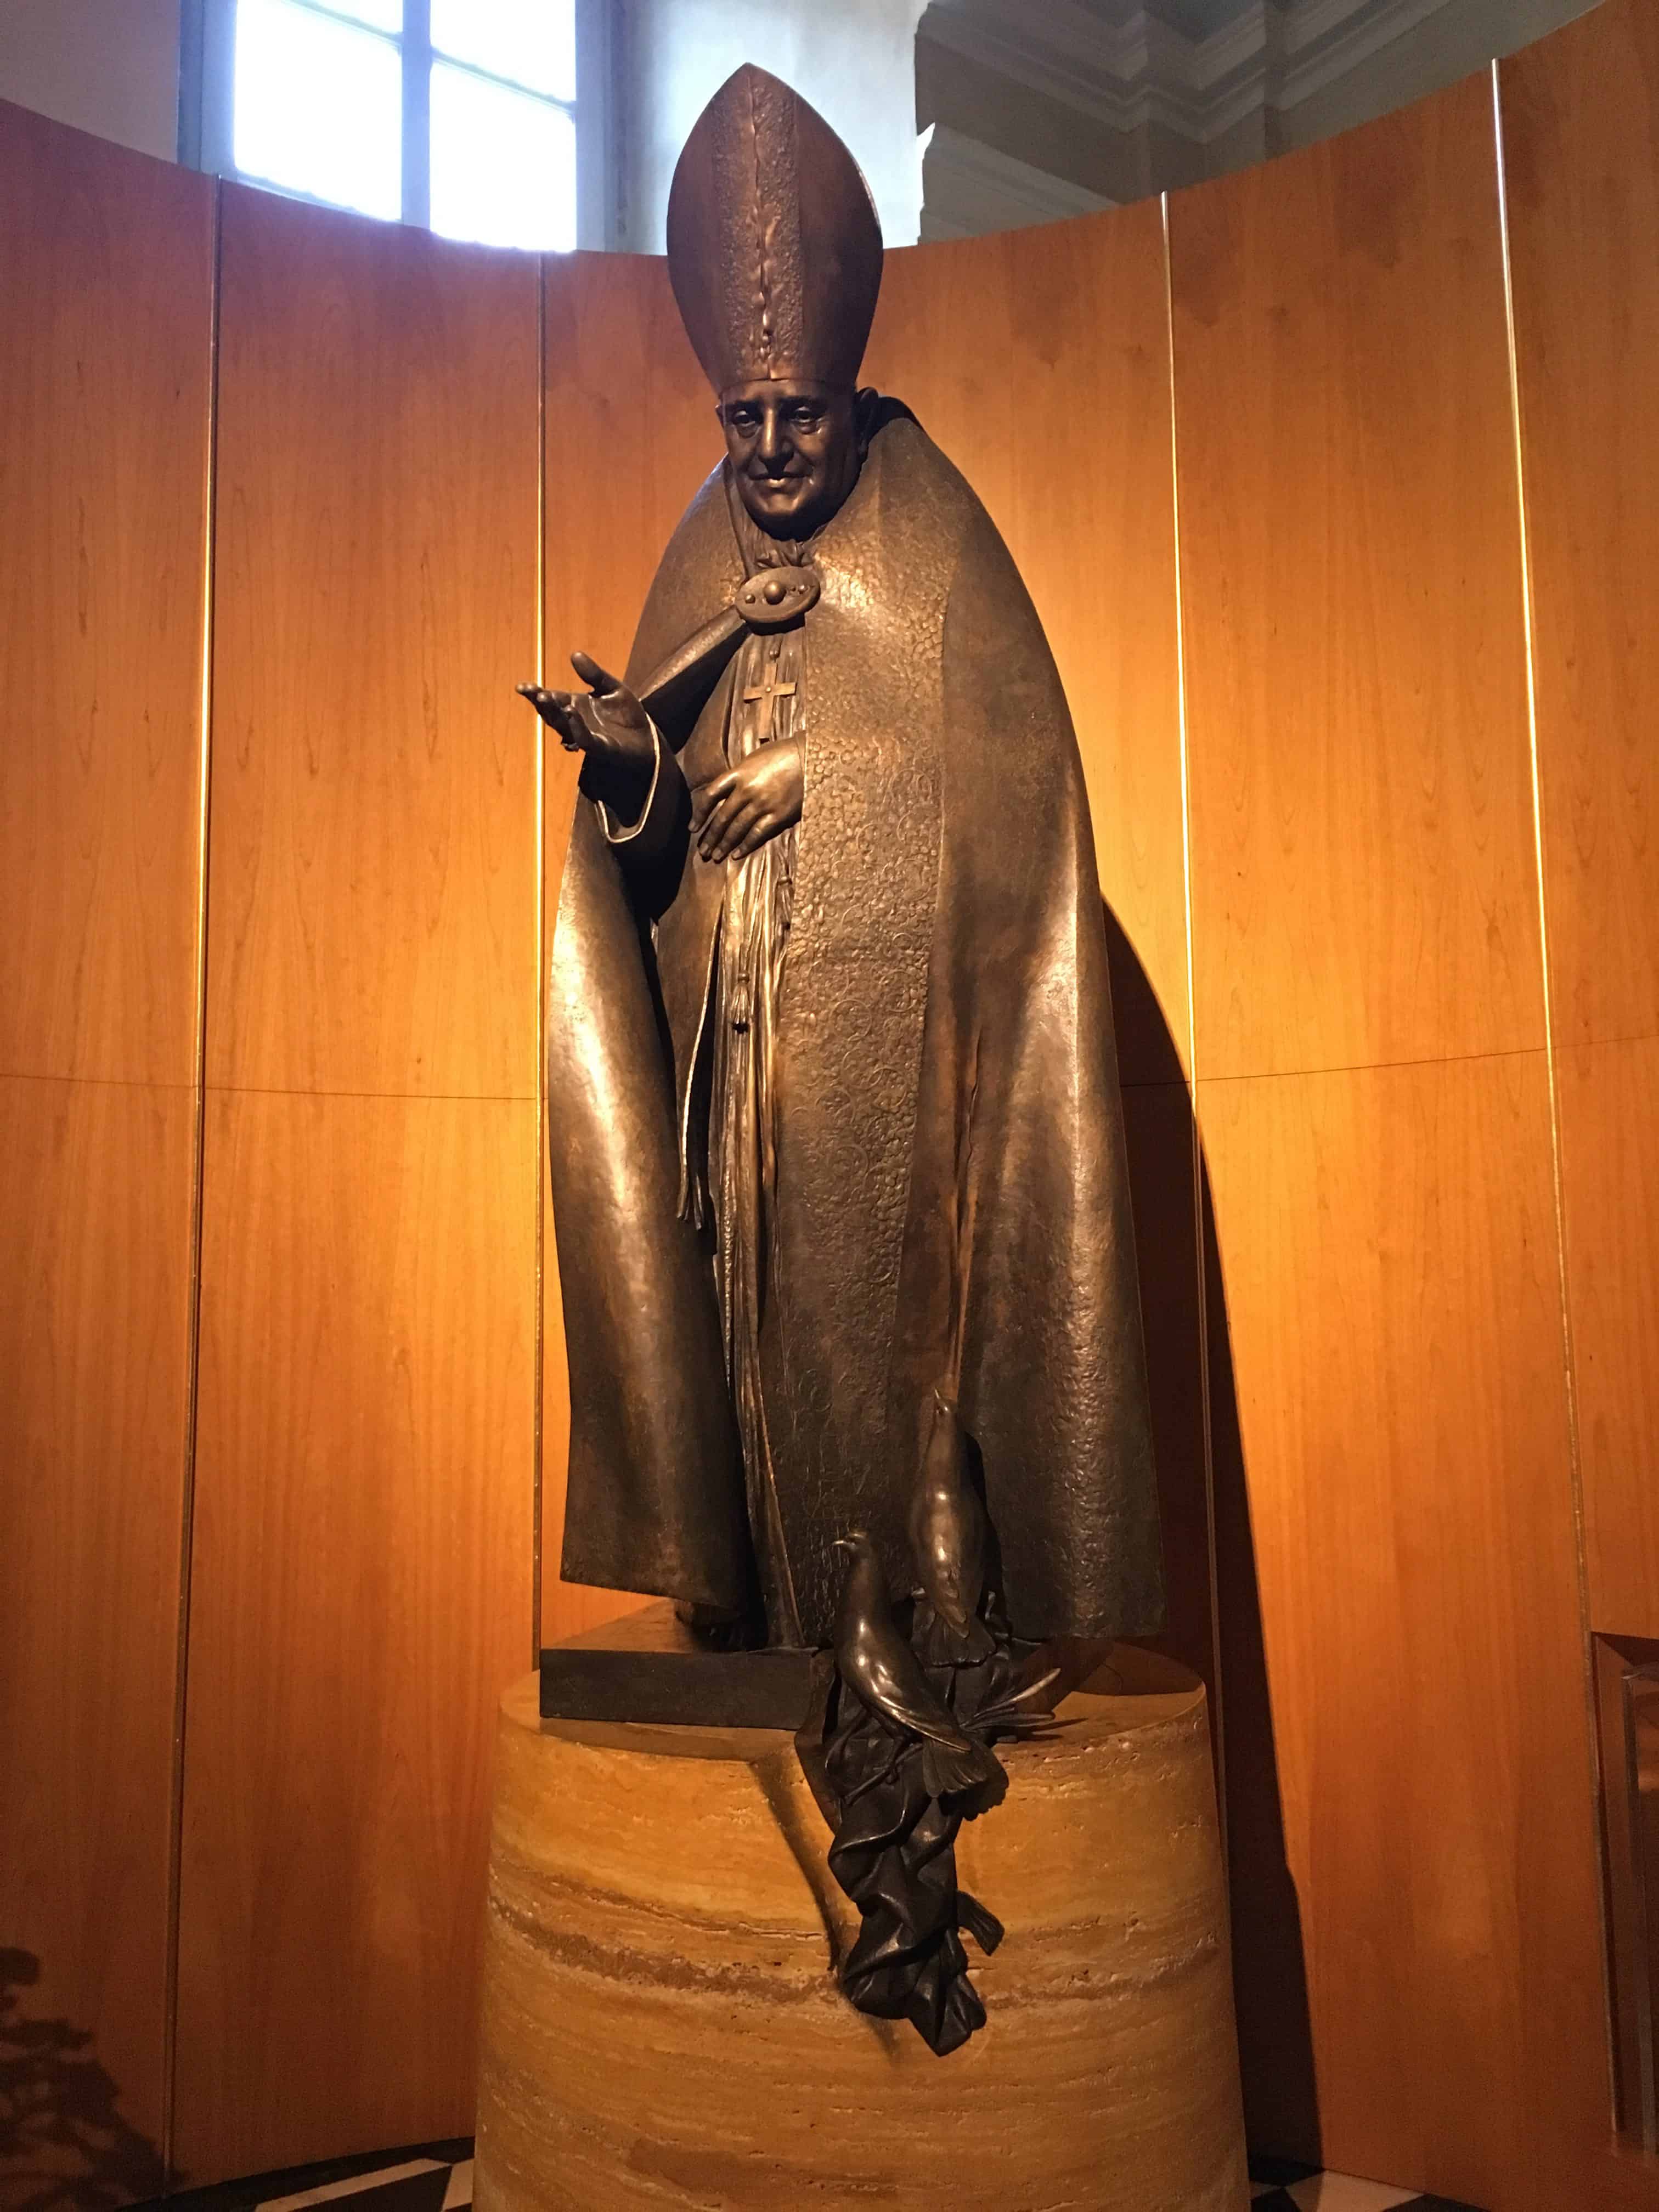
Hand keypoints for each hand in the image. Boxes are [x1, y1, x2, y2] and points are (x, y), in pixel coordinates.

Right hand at [518, 652, 654, 821]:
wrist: (647, 738)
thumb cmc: (627, 714)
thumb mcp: (611, 688)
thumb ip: (594, 674)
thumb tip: (575, 654)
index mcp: (575, 706)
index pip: (552, 698)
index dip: (535, 693)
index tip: (521, 687)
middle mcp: (576, 722)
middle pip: (553, 714)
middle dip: (542, 703)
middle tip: (535, 693)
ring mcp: (586, 736)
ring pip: (564, 727)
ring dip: (556, 714)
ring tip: (548, 698)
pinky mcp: (601, 749)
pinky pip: (585, 740)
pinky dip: (577, 727)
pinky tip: (571, 714)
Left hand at [696, 740, 803, 863]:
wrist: (810, 757)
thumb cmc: (782, 753)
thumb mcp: (753, 758)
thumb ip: (738, 776)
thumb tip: (725, 792)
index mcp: (738, 773)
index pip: (710, 796)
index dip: (699, 814)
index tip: (693, 828)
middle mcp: (746, 790)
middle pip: (722, 817)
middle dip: (710, 836)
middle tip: (702, 850)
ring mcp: (762, 804)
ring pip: (737, 829)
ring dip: (724, 844)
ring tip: (715, 856)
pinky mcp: (777, 815)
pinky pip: (757, 834)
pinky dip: (745, 846)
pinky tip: (736, 854)